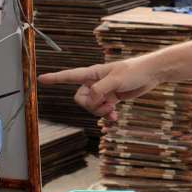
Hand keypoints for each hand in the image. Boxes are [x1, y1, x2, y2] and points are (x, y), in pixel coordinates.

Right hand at [38, 58, 159, 120]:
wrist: (151, 74)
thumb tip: (90, 101)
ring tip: (113, 111)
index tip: (40, 79)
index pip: (69, 76)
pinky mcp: (112, 98)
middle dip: (91, 106)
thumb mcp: (116, 79)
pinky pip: (102, 111)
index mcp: (92, 73)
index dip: (55, 78)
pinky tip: (114, 120)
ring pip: (92, 107)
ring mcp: (103, 91)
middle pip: (80, 99)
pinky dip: (107, 117)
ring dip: (101, 112)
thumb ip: (100, 90)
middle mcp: (95, 82)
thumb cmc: (134, 71)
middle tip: (106, 105)